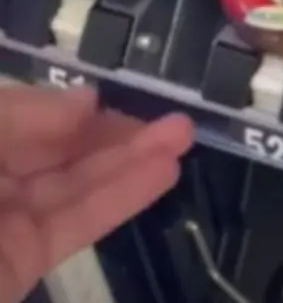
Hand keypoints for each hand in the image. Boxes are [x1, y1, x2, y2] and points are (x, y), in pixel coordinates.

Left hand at [0, 85, 194, 302]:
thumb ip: (16, 117)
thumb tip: (85, 101)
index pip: (22, 116)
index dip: (66, 105)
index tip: (114, 95)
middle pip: (53, 148)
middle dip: (111, 129)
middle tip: (168, 113)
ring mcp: (3, 228)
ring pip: (73, 185)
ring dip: (131, 159)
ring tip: (184, 135)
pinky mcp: (22, 267)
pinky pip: (76, 224)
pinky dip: (122, 197)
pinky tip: (164, 172)